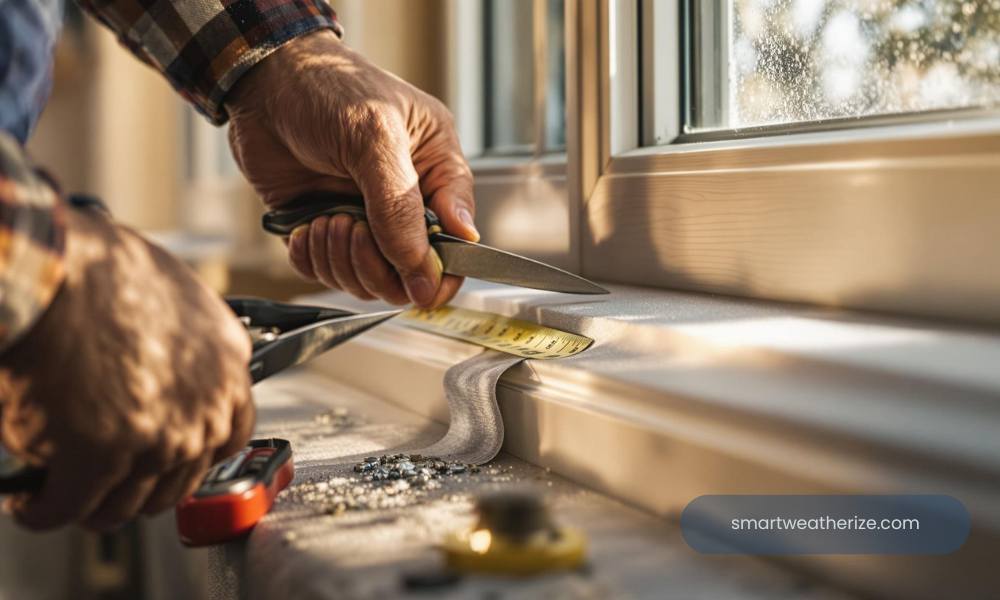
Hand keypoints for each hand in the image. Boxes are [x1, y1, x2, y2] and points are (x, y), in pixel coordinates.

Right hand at [0, 208, 253, 530]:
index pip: (230, 437)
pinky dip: (44, 511)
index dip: (194, 457)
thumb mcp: (177, 303)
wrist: (57, 269)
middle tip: (105, 484)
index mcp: (228, 366)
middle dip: (138, 489)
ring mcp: (158, 436)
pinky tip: (29, 501)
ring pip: (125, 504)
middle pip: (178, 481)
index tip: (168, 462)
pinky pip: (69, 506)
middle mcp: (204, 407)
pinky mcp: (100, 456)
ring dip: (92, 508)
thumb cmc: (104, 270)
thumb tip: (162, 380)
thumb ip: (186, 352)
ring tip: (62, 495)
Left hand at [226, 30, 477, 307]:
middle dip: (376, 264)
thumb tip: (424, 270)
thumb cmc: (330, 87)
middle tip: (350, 227)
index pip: (456, 242)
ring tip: (325, 218)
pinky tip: (304, 226)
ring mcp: (362, 217)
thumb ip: (400, 207)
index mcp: (436, 172)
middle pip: (408, 272)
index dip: (438, 271)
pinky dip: (312, 259)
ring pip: (365, 279)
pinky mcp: (322, 226)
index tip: (416, 283)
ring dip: (340, 258)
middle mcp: (404, 201)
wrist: (263, 79)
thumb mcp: (375, 138)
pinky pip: (324, 272)